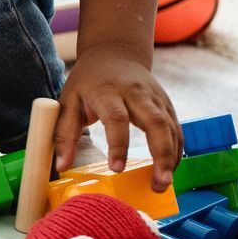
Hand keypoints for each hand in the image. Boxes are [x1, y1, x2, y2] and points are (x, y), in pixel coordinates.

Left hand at [53, 44, 181, 190]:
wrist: (114, 53)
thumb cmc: (87, 82)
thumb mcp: (68, 102)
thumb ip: (64, 134)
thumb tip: (61, 166)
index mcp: (108, 92)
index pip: (117, 119)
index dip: (119, 145)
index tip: (117, 169)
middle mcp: (137, 93)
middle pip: (156, 123)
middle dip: (161, 155)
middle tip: (158, 184)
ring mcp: (156, 98)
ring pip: (171, 127)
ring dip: (171, 157)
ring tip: (163, 184)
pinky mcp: (166, 104)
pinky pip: (176, 128)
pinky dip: (176, 150)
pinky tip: (169, 170)